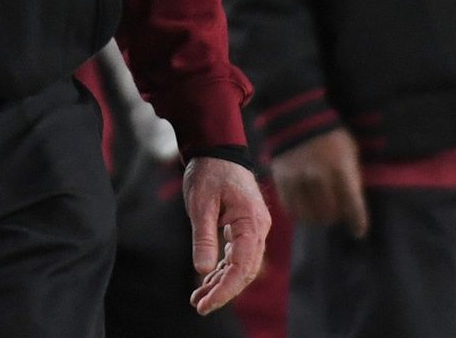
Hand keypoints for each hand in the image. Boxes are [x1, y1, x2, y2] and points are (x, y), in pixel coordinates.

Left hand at [182, 157, 271, 315]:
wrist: (216, 148)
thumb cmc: (209, 171)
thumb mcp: (200, 203)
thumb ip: (204, 236)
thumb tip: (203, 270)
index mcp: (251, 222)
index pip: (242, 266)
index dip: (224, 290)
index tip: (205, 304)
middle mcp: (258, 228)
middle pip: (245, 271)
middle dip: (223, 291)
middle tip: (199, 306)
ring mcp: (252, 228)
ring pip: (241, 266)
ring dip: (221, 283)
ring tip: (198, 298)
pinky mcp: (243, 227)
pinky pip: (236, 255)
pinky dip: (222, 270)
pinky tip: (206, 281)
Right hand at [269, 127, 368, 236]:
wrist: (298, 120)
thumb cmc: (331, 138)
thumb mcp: (350, 152)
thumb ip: (353, 178)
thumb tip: (354, 207)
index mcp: (341, 169)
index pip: (352, 205)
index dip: (357, 222)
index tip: (358, 231)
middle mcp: (319, 177)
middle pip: (329, 214)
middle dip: (336, 218)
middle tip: (337, 214)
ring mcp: (298, 180)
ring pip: (309, 216)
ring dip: (317, 218)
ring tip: (320, 213)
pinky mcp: (282, 181)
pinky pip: (291, 209)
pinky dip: (299, 214)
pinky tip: (305, 210)